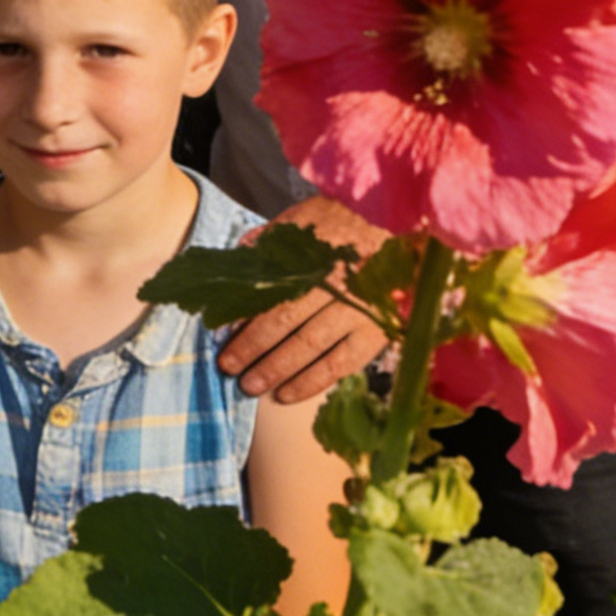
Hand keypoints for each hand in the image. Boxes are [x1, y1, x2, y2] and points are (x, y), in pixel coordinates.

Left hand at [217, 197, 389, 403]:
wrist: (394, 225)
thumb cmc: (340, 223)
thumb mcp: (301, 220)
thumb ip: (268, 241)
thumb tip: (236, 263)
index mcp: (309, 254)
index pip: (269, 288)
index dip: (243, 312)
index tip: (221, 332)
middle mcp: (331, 282)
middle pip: (285, 320)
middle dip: (252, 346)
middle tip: (227, 367)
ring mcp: (356, 309)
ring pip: (309, 346)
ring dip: (276, 369)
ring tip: (250, 386)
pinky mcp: (374, 331)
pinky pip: (340, 364)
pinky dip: (311, 382)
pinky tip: (287, 395)